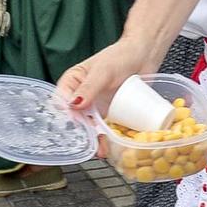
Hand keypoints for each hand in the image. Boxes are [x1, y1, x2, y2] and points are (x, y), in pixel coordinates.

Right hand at [58, 38, 160, 158]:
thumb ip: (89, 87)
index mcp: (72, 83)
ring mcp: (96, 106)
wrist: (146, 55)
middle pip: (75, 119)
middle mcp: (81, 97)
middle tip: (88, 145)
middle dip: (80, 135)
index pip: (61, 103)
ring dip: (94, 140)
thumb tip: (73, 105)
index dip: (65, 117)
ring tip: (101, 151)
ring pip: (90, 127)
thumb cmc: (121, 56)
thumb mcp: (103, 71)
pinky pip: (106, 128)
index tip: (74, 128)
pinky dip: (107, 138)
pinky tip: (110, 148)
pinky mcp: (111, 113)